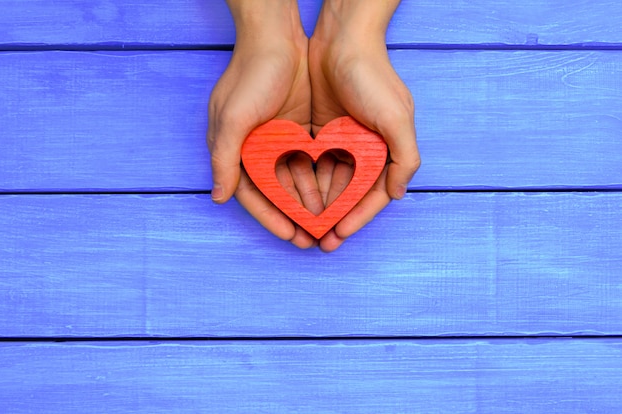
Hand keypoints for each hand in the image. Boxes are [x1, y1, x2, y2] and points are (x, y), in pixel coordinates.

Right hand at [207, 1, 318, 247]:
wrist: (278, 37)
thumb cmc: (250, 75)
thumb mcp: (232, 118)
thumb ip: (225, 159)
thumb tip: (219, 197)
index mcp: (234, 150)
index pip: (252, 193)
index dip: (270, 216)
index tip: (289, 235)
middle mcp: (254, 149)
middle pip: (274, 191)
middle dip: (292, 215)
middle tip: (311, 237)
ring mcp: (278, 139)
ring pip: (294, 178)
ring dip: (308, 199)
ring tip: (326, 221)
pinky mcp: (298, 129)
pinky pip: (308, 160)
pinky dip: (318, 176)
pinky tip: (332, 192)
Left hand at [309, 0, 420, 251]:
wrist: (341, 40)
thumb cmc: (373, 77)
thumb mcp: (397, 118)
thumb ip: (405, 158)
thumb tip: (398, 194)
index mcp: (386, 150)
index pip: (373, 194)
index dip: (358, 217)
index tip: (340, 235)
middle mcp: (366, 149)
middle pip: (350, 193)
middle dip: (337, 218)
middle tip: (321, 241)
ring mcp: (342, 141)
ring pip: (330, 181)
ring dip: (320, 204)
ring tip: (305, 225)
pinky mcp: (321, 131)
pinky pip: (314, 163)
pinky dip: (307, 180)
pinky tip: (295, 198)